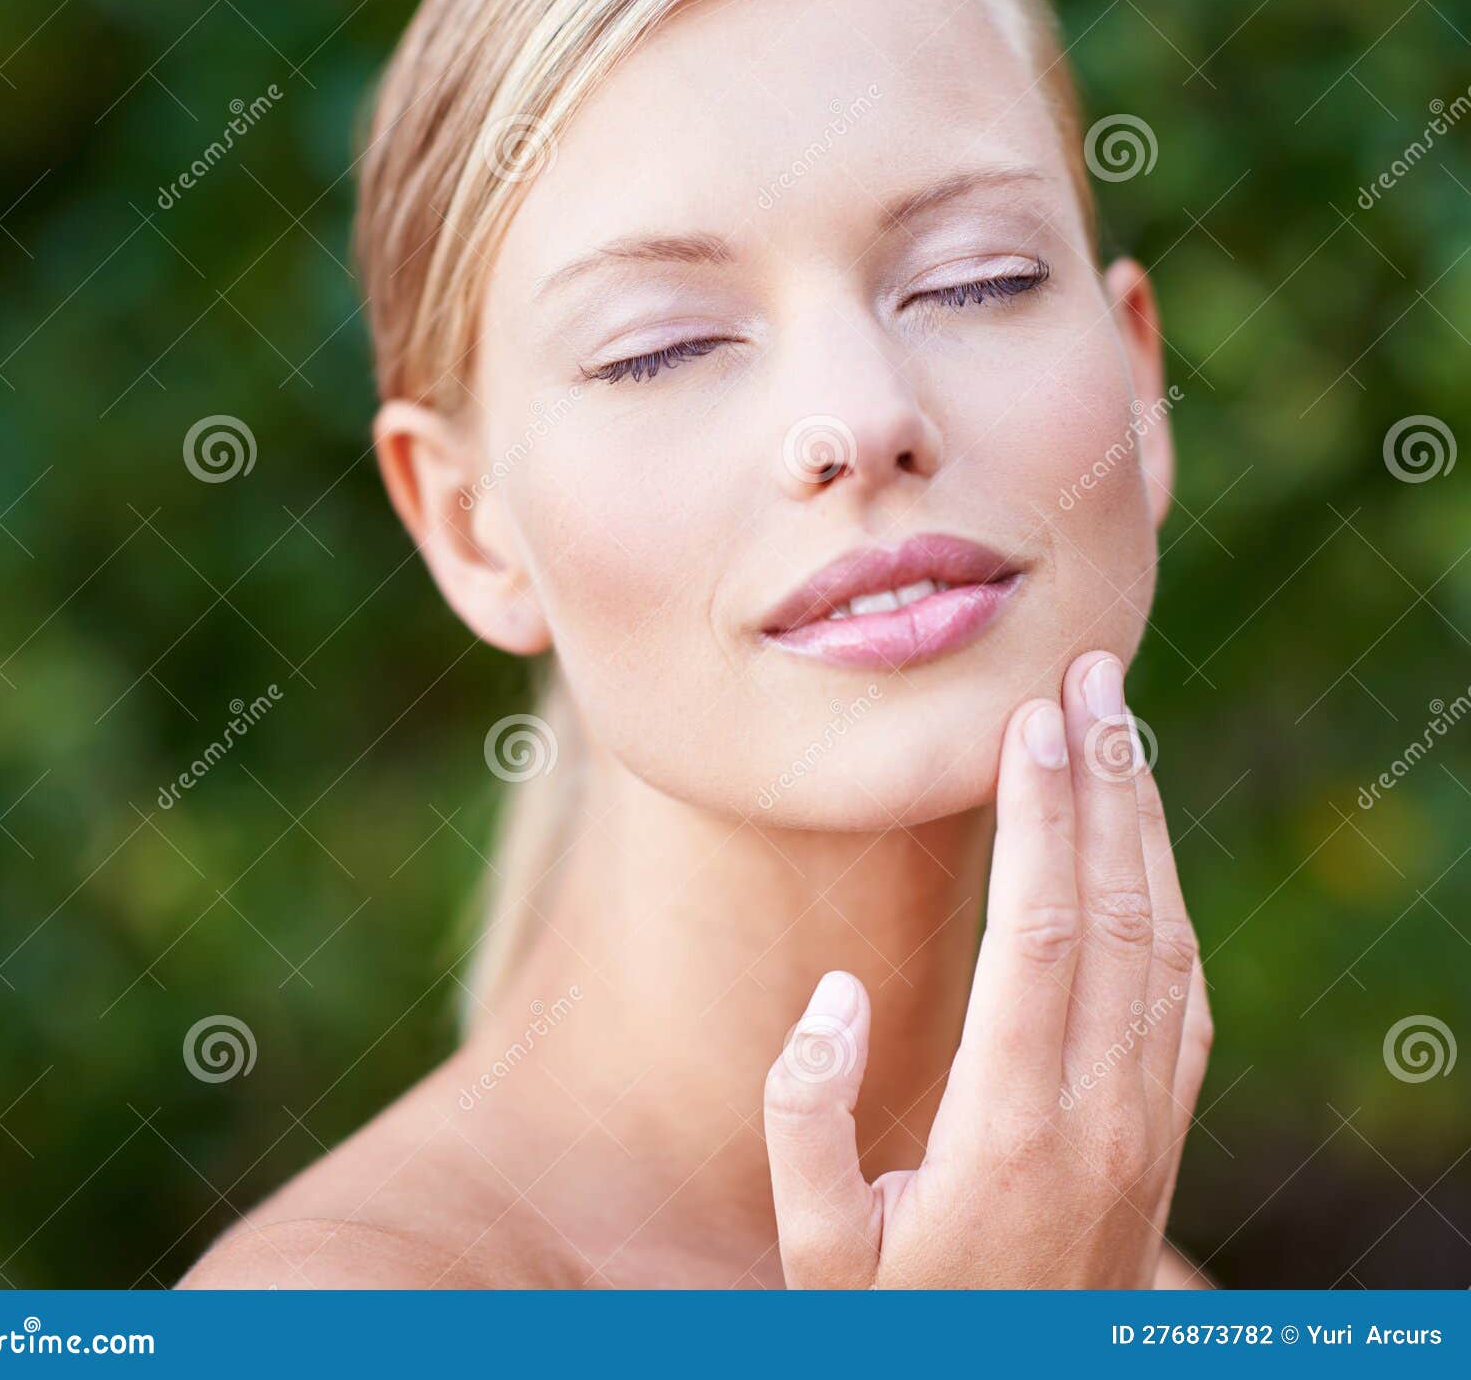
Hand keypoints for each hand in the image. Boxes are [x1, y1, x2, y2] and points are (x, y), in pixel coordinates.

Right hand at [763, 651, 1212, 1288]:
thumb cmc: (896, 1321)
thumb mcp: (816, 1249)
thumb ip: (806, 1118)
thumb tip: (833, 992)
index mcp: (1011, 1126)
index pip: (1038, 932)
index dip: (1041, 814)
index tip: (1033, 718)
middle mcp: (1098, 1111)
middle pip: (1113, 911)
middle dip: (1104, 780)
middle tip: (1092, 673)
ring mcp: (1144, 1124)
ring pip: (1162, 941)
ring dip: (1142, 825)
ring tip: (1122, 728)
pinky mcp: (1159, 1134)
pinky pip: (1182, 995)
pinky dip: (1166, 900)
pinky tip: (1143, 849)